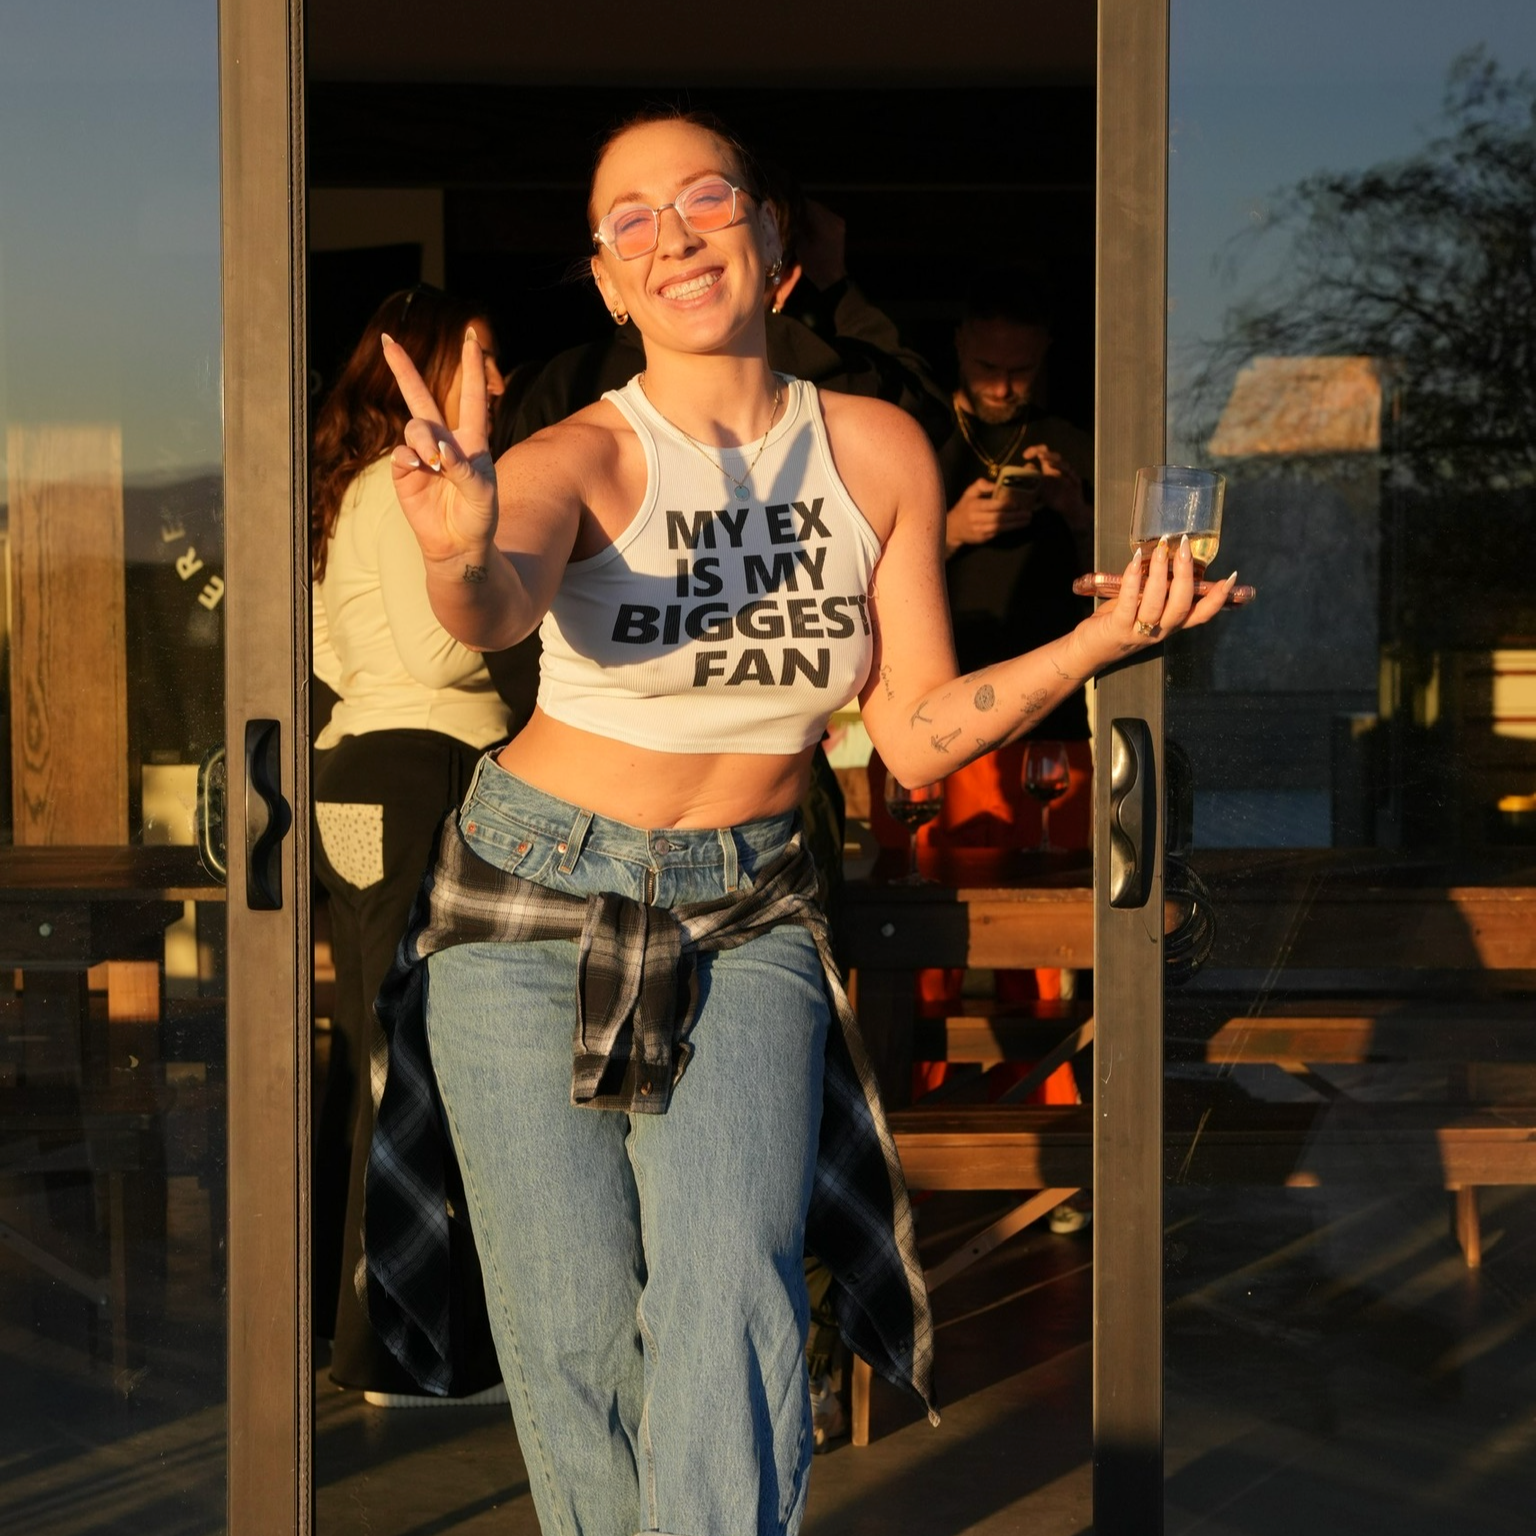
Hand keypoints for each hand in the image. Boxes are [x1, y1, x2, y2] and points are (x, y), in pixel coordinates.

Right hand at [382, 328, 499, 572]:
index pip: (471, 396)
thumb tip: (435, 447)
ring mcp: (420, 454)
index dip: (471, 366)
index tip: (470, 336)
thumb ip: (462, 466)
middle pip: (421, 397)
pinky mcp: (404, 472)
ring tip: (434, 463)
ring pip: (413, 427)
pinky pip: (401, 454)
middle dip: (403, 369)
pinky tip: (421, 471)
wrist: (459, 545)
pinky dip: (412, 460)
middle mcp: (443, 440)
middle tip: (387, 341)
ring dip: (422, 440)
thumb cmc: (479, 517)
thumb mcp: (481, 491)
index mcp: (471, 439)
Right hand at [798, 199, 847, 288]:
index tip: (786, 205)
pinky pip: (825, 216)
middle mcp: (834, 219)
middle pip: (815, 206)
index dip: (796, 204)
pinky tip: (808, 224)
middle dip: (803, 208)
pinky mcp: (840, 226)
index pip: (808, 205)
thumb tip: (789, 213)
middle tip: (790, 211)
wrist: (832, 277)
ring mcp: (839, 222)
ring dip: (809, 213)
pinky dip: (816, 218)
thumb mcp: (801, 246)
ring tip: (797, 217)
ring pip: (820, 210)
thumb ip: (796, 227)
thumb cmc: (815, 265)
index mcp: (825, 224)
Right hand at [945, 477, 1033, 552]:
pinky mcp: (983, 538)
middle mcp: (976, 519)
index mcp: (973, 506)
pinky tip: (1019, 524)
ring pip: (1000, 527)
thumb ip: (981, 485)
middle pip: (998, 518)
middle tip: (1028, 513)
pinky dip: (1010, 528)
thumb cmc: (964, 507)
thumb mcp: (969, 493)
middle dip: (1014, 516)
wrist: (953, 528)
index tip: (1016, 503)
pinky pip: (998, 532)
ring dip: (1015, 524)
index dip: (1005, 505)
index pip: (991, 506)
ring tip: (1027, 519)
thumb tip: (995, 484)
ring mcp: (980, 530)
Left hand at [1021, 444, 1090, 532]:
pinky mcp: (1075, 482)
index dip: (1034, 450)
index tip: (1025, 456)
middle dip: (1046, 453)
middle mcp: (1059, 470)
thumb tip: (1020, 474)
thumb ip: (1031, 482)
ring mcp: (1068, 475)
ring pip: (1063, 464)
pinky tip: (1061, 471)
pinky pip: (1072, 475)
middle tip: (1038, 455)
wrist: (1069, 510)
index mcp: (1049, 469)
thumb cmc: (1054, 499)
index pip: (1043, 453)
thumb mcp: (1039, 490)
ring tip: (1045, 460)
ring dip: (1054, 461)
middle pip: (1054, 456)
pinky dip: (1066, 472)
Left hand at [1067, 535, 1233, 672]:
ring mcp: (1139, 631)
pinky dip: (1133, 580)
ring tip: (1160, 549)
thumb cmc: (1118, 622)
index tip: (1230, 577)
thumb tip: (1169, 558)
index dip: (1218, 599)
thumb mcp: (1144, 608)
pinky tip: (1134, 561)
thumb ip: (1159, 592)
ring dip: (1159, 574)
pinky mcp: (1117, 628)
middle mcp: (1159, 630)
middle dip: (1185, 575)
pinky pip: (1129, 603)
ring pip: (1156, 603)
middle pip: (1180, 605)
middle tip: (1184, 548)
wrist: (1089, 650)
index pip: (1200, 615)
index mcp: (1170, 625)